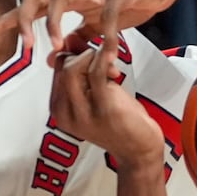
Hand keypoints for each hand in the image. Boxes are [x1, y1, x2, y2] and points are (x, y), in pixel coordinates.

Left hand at [0, 0, 182, 61]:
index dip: (8, 20)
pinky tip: (107, 52)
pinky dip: (105, 34)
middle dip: (24, 19)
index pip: (31, 5)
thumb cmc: (131, 0)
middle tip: (24, 48)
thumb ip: (77, 36)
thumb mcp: (99, 23)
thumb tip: (53, 56)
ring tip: (57, 46)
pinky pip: (108, 12)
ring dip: (55, 23)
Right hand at [48, 34, 164, 165]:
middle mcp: (66, 114)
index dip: (74, 55)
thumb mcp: (93, 100)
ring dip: (94, 56)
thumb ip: (82, 78)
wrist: (139, 151)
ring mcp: (83, 113)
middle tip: (104, 59)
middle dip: (83, 54)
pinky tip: (111, 53)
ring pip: (74, 68)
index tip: (92, 56)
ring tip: (111, 65)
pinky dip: (103, 56)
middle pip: (63, 67)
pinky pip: (96, 72)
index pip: (57, 70)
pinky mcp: (104, 109)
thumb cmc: (118, 123)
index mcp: (59, 110)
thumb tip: (70, 45)